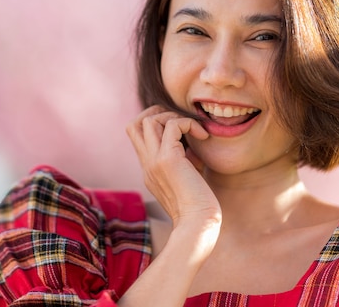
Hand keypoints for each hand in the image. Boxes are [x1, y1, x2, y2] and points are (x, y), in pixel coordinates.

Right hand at [126, 105, 221, 227]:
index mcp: (149, 170)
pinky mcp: (167, 160)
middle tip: (181, 122)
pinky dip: (188, 123)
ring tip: (193, 129)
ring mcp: (154, 161)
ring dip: (173, 116)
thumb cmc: (199, 208)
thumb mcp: (186, 181)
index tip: (178, 130)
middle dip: (158, 113)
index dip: (154, 124)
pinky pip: (172, 124)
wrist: (197, 225)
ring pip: (148, 120)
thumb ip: (183, 164)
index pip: (137, 136)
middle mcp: (147, 164)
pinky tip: (203, 135)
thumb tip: (192, 149)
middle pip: (135, 124)